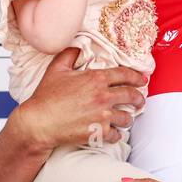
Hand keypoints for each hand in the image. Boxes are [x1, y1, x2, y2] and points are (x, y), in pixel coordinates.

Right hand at [10, 48, 145, 150]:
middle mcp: (103, 96)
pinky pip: (116, 134)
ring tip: (126, 119)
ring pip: (127, 118)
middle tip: (140, 101)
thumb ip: (70, 54)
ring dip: (127, 118)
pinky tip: (114, 133)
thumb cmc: (46, 96)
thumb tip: (78, 46)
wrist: (39, 122)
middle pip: (131, 96)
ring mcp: (103, 116)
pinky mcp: (99, 132)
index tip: (142, 80)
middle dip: (139, 99)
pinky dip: (116, 134)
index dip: (136, 77)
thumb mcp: (56, 69)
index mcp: (96, 79)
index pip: (124, 75)